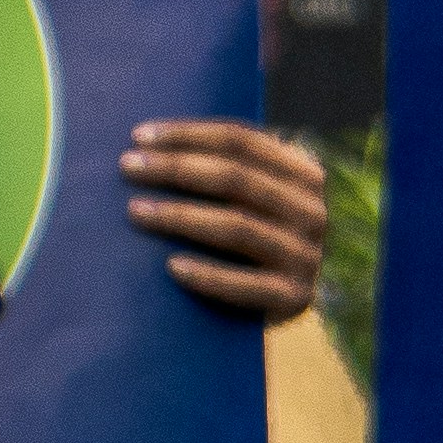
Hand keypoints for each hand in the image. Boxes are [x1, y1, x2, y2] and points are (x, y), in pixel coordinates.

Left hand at [126, 121, 327, 319]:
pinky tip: (171, 266)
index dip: (188, 135)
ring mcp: (307, 256)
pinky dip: (207, 275)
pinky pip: (245, 285)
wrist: (280, 306)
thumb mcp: (252, 199)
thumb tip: (151, 140)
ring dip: (180, 216)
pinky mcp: (296, 298)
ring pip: (237, 226)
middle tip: (128, 167)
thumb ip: (228, 170)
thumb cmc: (247, 243)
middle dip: (175, 168)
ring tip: (136, 210)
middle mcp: (313, 212)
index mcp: (305, 175)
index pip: (241, 141)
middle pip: (236, 178)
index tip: (138, 137)